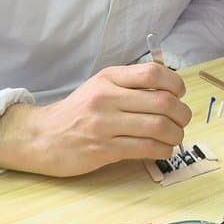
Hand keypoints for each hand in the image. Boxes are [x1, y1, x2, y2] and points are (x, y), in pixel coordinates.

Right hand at [0, 63, 191, 176]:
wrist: (40, 137)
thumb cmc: (78, 111)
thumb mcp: (101, 86)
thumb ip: (131, 84)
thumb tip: (172, 90)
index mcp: (109, 78)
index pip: (154, 73)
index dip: (176, 84)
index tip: (179, 94)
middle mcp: (107, 98)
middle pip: (163, 102)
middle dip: (182, 114)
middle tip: (183, 120)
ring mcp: (104, 124)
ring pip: (158, 127)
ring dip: (176, 134)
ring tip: (175, 136)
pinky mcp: (104, 149)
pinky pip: (146, 148)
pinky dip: (163, 150)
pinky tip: (163, 149)